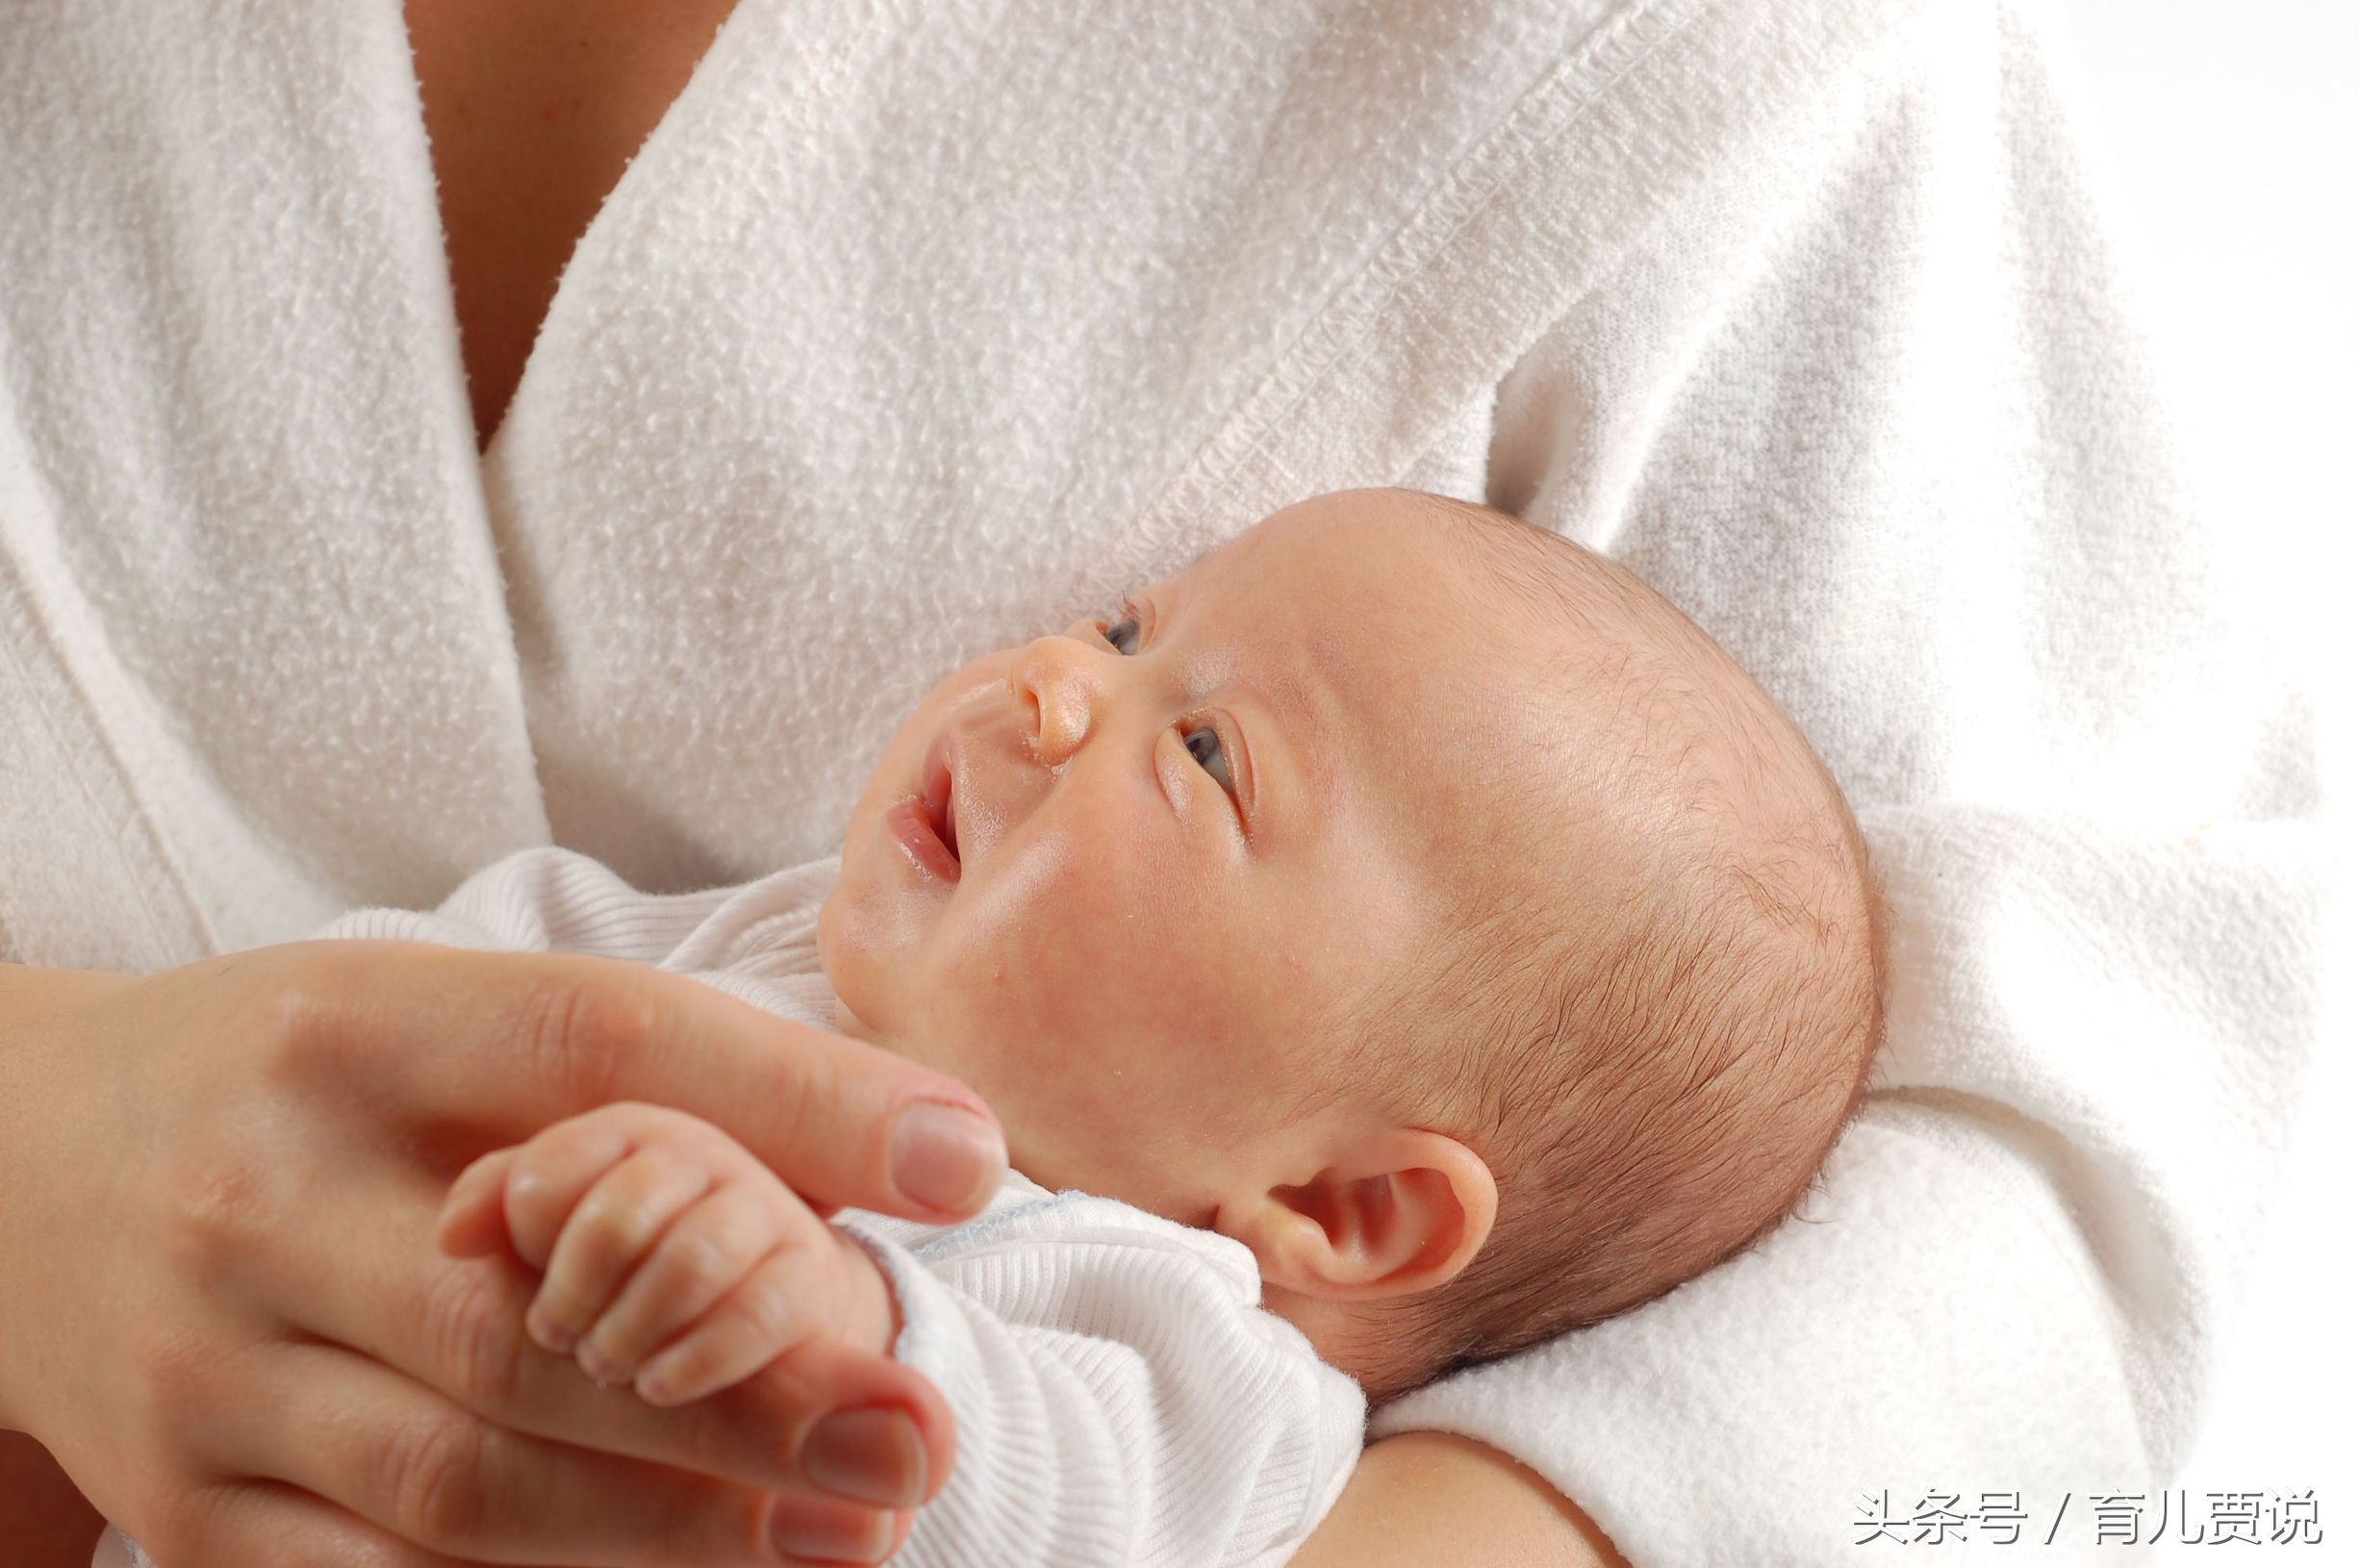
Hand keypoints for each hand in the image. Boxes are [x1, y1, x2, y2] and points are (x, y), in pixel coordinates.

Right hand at [0, 943, 1005, 1566]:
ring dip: (665, 1525)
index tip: (962, 1163)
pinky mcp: (177, 1503)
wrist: (16, 1162)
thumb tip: (904, 1153)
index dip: (793, 1106)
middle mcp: (263, 1195)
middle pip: (529, 1316)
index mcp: (358, 1028)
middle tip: (914, 1433)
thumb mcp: (438, 1023)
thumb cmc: (300, 1084)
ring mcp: (203, 1367)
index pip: (599, 1044)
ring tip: (839, 1535)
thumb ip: (638, 1084)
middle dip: (742, 1392)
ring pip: (457, 1478)